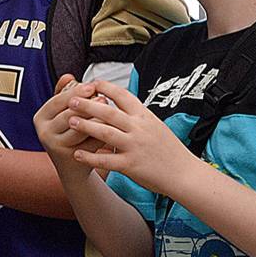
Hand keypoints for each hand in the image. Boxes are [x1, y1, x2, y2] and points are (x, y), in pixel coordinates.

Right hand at [34, 75, 106, 177]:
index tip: (91, 86)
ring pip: (79, 129)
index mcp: (40, 117)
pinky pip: (88, 142)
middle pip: (68, 115)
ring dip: (96, 118)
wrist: (71, 165)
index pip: (57, 101)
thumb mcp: (61, 112)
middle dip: (87, 105)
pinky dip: (100, 134)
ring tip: (109, 111)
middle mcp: (44, 133)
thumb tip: (68, 76)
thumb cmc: (67, 132)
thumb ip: (64, 93)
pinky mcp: (71, 158)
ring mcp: (56, 147)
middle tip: (103, 98)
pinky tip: (111, 126)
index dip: (75, 92)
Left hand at [62, 80, 196, 193]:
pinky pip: (106, 161)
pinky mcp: (131, 166)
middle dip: (88, 104)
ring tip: (70, 120)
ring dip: (86, 126)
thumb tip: (119, 104)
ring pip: (106, 133)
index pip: (123, 96)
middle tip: (71, 99)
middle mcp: (139, 129)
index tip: (92, 83)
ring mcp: (134, 147)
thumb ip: (137, 117)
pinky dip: (90, 157)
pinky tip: (77, 154)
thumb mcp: (156, 126)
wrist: (185, 173)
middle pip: (109, 112)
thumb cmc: (169, 150)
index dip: (106, 88)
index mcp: (145, 116)